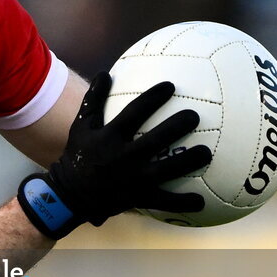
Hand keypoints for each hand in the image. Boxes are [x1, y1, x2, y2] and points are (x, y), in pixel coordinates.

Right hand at [18, 72, 211, 238]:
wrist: (70, 194)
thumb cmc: (78, 155)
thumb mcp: (80, 126)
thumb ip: (93, 100)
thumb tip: (104, 73)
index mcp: (110, 137)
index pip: (134, 113)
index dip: (152, 98)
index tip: (170, 86)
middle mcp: (123, 157)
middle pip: (156, 140)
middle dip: (176, 127)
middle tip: (194, 116)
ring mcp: (132, 179)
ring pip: (165, 170)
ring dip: (188, 162)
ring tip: (206, 153)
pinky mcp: (138, 198)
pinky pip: (163, 202)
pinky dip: (182, 203)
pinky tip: (200, 201)